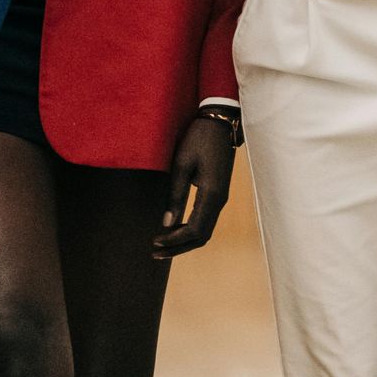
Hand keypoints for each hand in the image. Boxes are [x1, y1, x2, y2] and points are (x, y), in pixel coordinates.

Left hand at [150, 115, 234, 259]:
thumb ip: (175, 194)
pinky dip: (191, 230)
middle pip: (201, 236)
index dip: (175, 241)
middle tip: (155, 253)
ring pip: (204, 230)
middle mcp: (220, 201)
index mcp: (212, 195)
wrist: (220, 123)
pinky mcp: (218, 193)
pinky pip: (206, 220)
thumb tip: (167, 223)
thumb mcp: (182, 164)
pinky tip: (176, 229)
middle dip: (179, 247)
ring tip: (163, 246)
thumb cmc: (199, 139)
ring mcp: (221, 198)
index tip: (155, 242)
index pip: (195, 230)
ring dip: (185, 241)